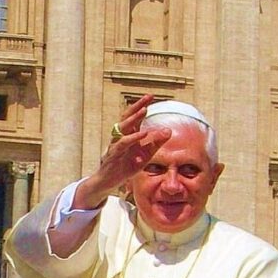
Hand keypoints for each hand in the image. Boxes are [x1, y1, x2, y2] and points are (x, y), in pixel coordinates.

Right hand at [74, 93, 171, 208]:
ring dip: (134, 118)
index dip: (141, 105)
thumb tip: (169, 130)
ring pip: (123, 127)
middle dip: (137, 106)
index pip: (134, 116)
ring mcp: (116, 144)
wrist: (109, 181)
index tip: (151, 95)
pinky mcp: (114, 154)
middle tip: (148, 98)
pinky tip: (143, 133)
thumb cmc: (125, 166)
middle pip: (126, 117)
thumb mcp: (145, 154)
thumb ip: (156, 143)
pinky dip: (133, 138)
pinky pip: (123, 143)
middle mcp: (120, 136)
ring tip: (144, 110)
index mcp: (128, 134)